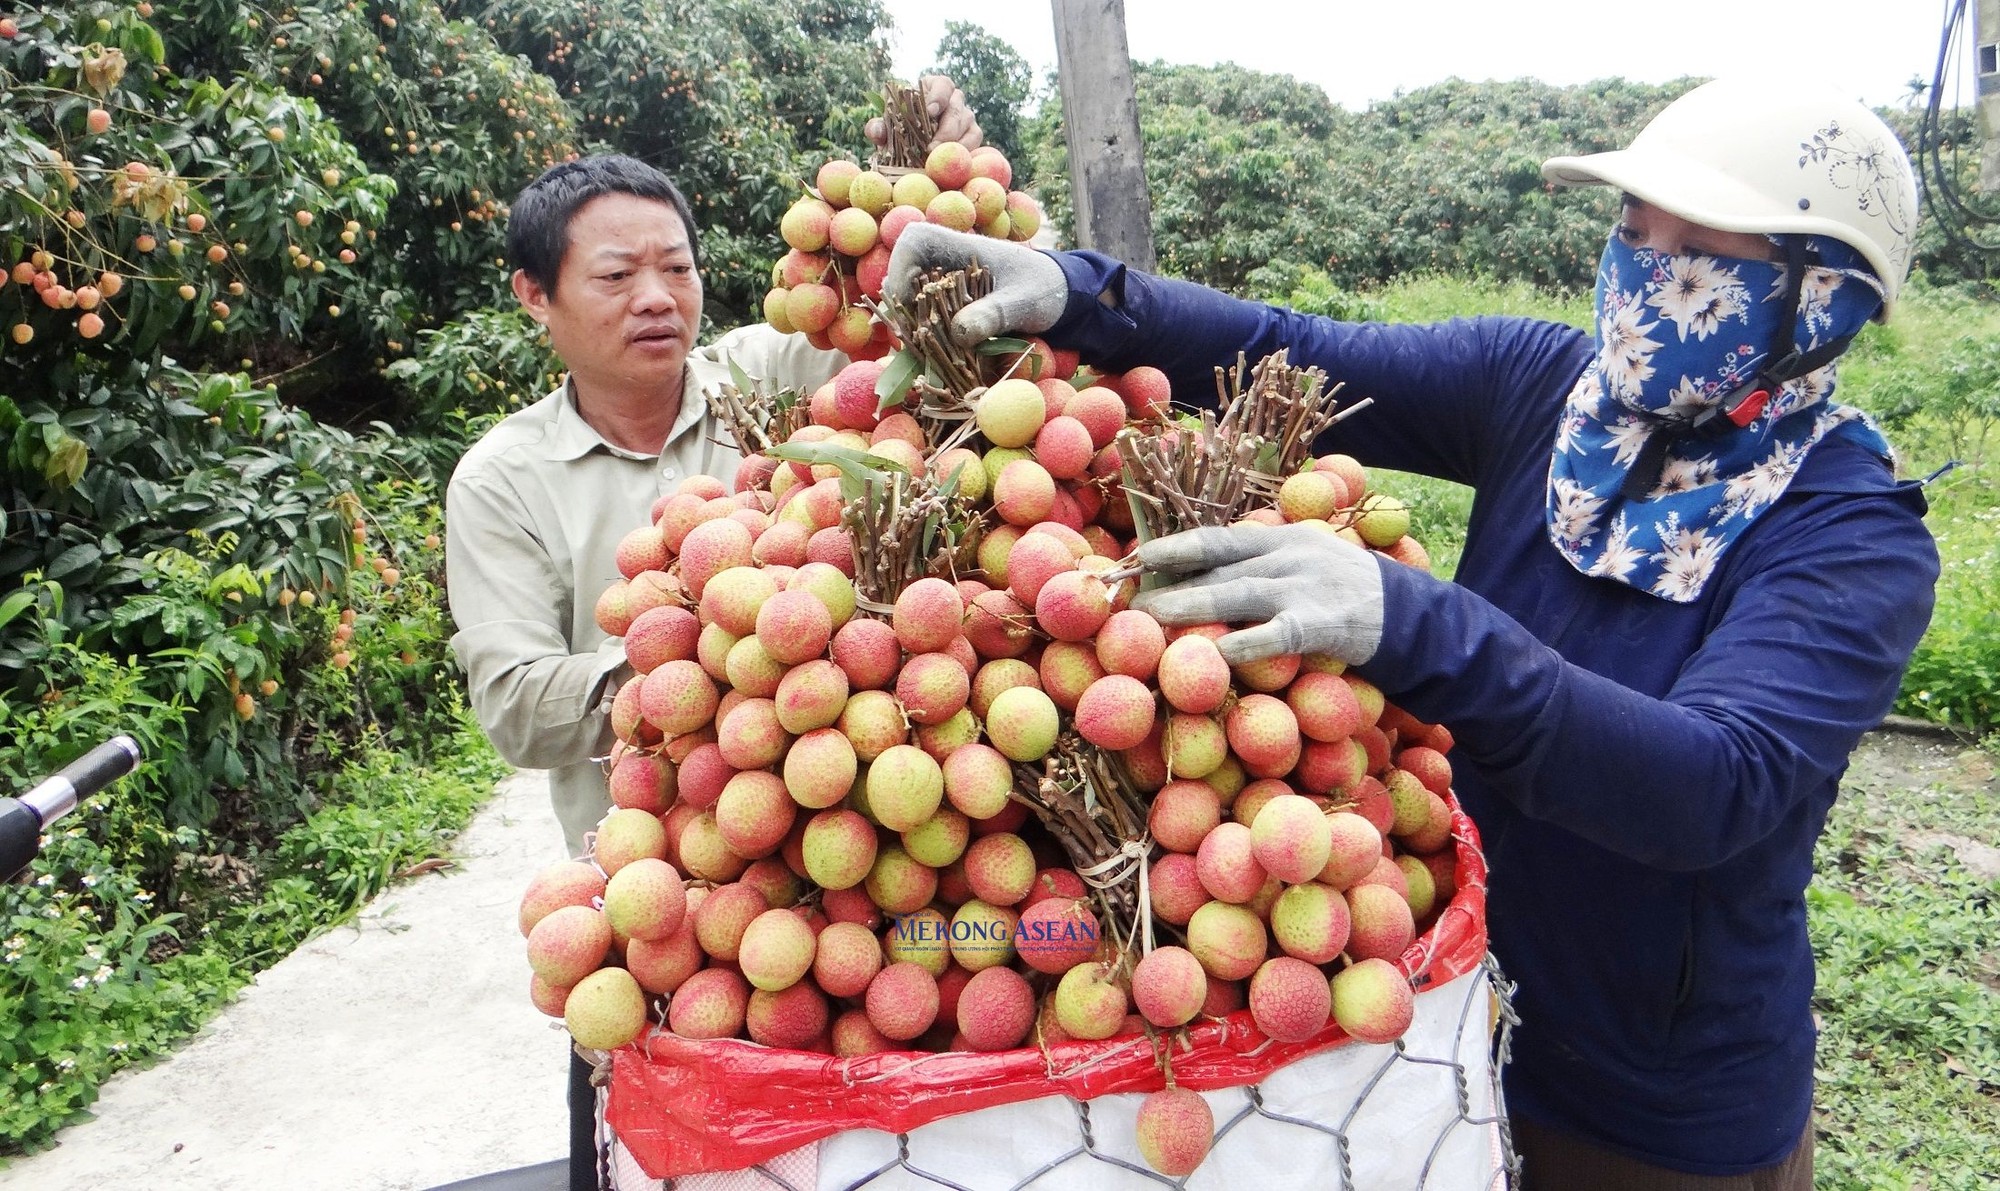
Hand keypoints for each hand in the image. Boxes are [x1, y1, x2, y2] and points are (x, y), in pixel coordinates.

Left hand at [865, 75, 984, 152]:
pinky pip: (975, 140)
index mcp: (935, 87)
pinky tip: (950, 162)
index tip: (930, 111)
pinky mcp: (973, 133)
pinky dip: (964, 151)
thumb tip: (876, 131)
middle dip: (945, 129)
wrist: (912, 144)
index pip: (943, 85)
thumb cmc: (901, 127)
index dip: (939, 96)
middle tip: (931, 147)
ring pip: (968, 125)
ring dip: (954, 143)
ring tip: (938, 158)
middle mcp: (954, 99)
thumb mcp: (888, 125)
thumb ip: (880, 127)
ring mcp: (966, 116)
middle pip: (957, 109)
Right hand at [885, 224, 1066, 344]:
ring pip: (911, 301)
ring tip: (925, 354)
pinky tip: (935, 357)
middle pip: (903, 276)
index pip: (914, 242)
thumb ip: (993, 314)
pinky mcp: (949, 306)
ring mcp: (945, 284)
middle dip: (903, 310)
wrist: (1060, 297)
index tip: (905, 302)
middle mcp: (946, 262)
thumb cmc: (1043, 289)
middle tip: (914, 343)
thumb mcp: (1022, 303)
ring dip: (912, 328)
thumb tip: (960, 332)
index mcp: (960, 246)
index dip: (900, 269)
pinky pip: (926, 318)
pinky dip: (926, 338)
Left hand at [1131, 524, 1385, 665]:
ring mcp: (1306, 588)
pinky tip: (1214, 656)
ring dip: (1190, 605)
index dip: (1174, 547)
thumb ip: (1262, 567)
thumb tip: (1204, 579)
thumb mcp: (1307, 563)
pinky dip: (1244, 644)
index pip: (1218, 538)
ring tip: (1150, 619)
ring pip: (1237, 594)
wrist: (1413, 616)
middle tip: (1126, 594)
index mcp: (1282, 538)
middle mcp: (1290, 555)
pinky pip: (1276, 635)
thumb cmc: (1347, 594)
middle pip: (1218, 563)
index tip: (1135, 557)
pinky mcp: (1323, 625)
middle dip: (1168, 577)